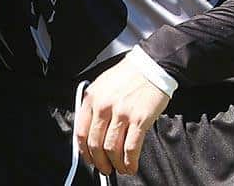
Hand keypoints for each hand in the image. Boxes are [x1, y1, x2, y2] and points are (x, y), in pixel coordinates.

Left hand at [75, 56, 169, 176]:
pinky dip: (130, 162)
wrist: (152, 65)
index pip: (81, 132)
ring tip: (119, 168)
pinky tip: (131, 165)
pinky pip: (131, 148)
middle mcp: (104, 106)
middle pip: (96, 144)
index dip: (85, 151)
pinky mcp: (140, 119)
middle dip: (100, 162)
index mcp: (92, 98)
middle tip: (104, 168)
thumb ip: (94, 105)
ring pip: (112, 149)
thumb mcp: (102, 84)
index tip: (89, 158)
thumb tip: (91, 129)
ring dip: (115, 164)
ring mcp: (122, 113)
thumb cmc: (129, 74)